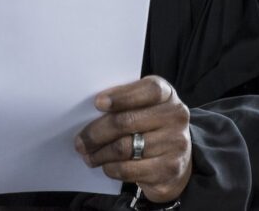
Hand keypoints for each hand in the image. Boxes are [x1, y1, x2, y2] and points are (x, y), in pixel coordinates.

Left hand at [75, 75, 191, 202]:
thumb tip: (93, 109)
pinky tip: (105, 166)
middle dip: (96, 132)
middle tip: (80, 141)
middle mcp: (175, 116)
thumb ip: (125, 102)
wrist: (178, 159)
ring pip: (124, 147)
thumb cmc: (150, 125)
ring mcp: (175, 144)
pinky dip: (111, 168)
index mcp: (167, 94)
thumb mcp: (144, 106)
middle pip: (127, 121)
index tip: (97, 103)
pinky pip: (130, 169)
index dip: (121, 96)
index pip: (148, 90)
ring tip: (87, 155)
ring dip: (100, 153)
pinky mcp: (169, 169)